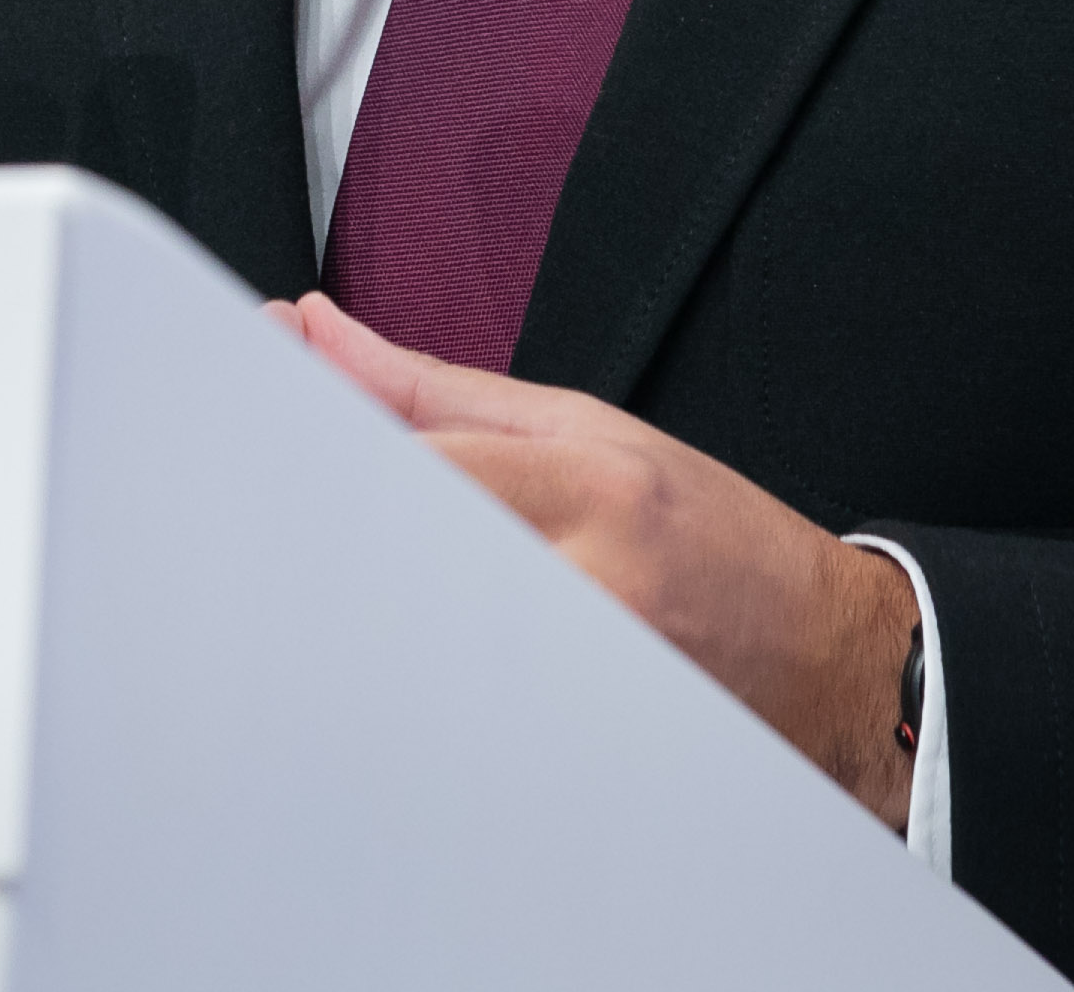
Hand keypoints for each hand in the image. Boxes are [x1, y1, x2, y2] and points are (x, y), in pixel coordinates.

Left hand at [277, 290, 917, 824]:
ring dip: (346, 598)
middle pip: (397, 545)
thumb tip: (317, 332)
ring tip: (301, 583)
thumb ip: (437, 388)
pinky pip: (449, 701)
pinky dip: (397, 669)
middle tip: (244, 508)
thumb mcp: (590, 430)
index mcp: (587, 484)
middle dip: (313, 519)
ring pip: (408, 631)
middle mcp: (582, 581)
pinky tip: (375, 656)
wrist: (829, 663)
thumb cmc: (716, 541)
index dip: (308, 430)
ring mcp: (573, 671)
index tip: (244, 410)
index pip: (411, 453)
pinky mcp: (560, 742)